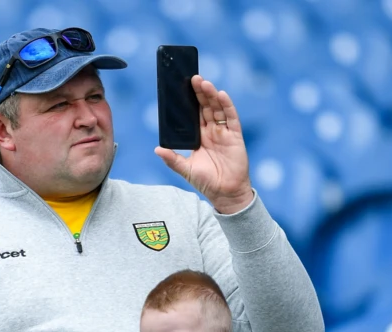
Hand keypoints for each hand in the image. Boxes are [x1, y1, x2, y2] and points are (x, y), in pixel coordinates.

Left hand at [155, 75, 252, 214]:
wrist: (225, 193)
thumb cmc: (206, 182)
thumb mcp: (186, 169)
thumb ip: (172, 159)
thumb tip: (156, 149)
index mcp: (199, 136)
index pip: (193, 114)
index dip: (189, 101)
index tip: (181, 88)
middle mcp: (211, 131)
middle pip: (205, 107)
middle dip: (199, 93)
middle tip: (192, 78)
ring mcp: (224, 132)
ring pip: (217, 108)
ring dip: (211, 95)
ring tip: (203, 83)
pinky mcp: (235, 135)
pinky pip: (231, 117)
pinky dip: (227, 105)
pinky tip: (221, 95)